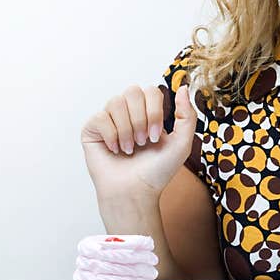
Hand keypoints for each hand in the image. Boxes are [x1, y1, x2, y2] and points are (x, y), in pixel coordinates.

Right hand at [80, 84, 196, 201]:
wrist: (135, 192)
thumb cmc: (157, 171)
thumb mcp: (182, 143)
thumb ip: (187, 115)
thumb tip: (184, 87)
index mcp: (148, 112)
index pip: (151, 91)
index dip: (155, 111)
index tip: (156, 137)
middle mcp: (127, 112)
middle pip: (133, 91)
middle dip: (140, 119)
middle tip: (143, 142)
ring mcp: (109, 120)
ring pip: (115, 102)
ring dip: (127, 129)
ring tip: (130, 149)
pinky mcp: (92, 130)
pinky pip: (100, 117)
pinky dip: (111, 135)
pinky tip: (115, 150)